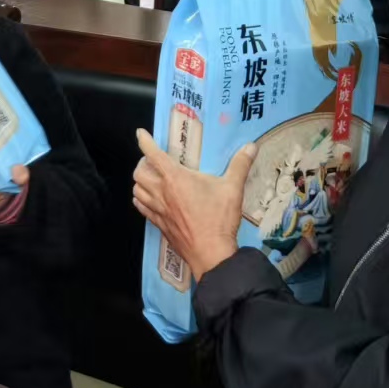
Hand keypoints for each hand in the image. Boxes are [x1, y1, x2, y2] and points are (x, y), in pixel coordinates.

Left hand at [132, 130, 254, 280]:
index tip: (140, 134)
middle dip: (143, 163)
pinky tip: (148, 199)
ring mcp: (158, 210)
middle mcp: (161, 192)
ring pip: (136, 190)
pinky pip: (141, 208)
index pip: (153, 154)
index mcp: (175, 178)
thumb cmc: (219, 219)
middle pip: (139, 172)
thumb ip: (240, 165)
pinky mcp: (159, 224)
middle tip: (153, 161)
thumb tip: (251, 146)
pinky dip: (141, 199)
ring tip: (151, 178)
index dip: (144, 141)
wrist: (211, 253)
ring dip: (140, 181)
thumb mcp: (233, 188)